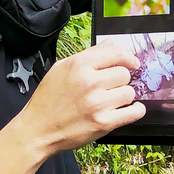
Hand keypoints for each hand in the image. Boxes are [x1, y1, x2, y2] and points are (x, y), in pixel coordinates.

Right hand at [15, 42, 145, 154]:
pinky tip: (129, 109)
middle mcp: (90, 82)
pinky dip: (135, 110)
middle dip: (120, 79)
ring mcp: (98, 103)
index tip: (132, 62)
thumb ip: (88, 55)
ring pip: (129, 92)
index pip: (115, 52)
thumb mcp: (61, 68)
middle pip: (124, 74)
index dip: (128, 57)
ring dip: (124, 96)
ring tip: (112, 100)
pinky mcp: (104, 123)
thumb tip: (110, 44)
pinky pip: (134, 112)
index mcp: (79, 65)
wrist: (38, 130)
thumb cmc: (48, 99)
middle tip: (111, 86)